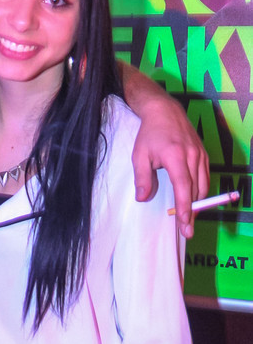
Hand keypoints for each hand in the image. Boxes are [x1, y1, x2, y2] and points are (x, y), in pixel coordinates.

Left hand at [131, 96, 208, 237]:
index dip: (184, 207)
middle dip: (191, 212)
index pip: (184, 186)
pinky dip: (200, 192)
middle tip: (185, 231)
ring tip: (188, 220)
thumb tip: (143, 199)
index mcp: (176, 156)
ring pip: (203, 186)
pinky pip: (205, 178)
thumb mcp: (139, 155)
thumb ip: (143, 178)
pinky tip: (193, 201)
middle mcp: (192, 156)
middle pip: (196, 190)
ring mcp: (201, 155)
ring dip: (197, 204)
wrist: (164, 112)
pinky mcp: (203, 155)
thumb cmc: (150, 134)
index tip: (184, 223)